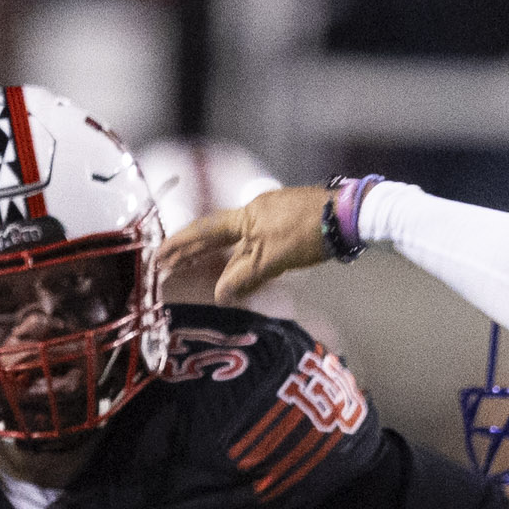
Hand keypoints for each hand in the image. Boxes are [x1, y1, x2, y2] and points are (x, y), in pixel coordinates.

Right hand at [158, 184, 333, 305]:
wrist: (349, 215)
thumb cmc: (310, 231)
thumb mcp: (273, 258)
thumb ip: (245, 276)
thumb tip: (219, 295)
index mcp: (246, 217)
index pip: (204, 231)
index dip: (181, 245)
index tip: (159, 256)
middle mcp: (255, 212)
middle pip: (217, 234)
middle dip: (192, 250)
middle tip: (168, 264)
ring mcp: (273, 216)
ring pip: (239, 240)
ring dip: (219, 256)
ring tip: (197, 269)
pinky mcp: (289, 223)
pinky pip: (258, 243)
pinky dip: (245, 257)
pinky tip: (246, 268)